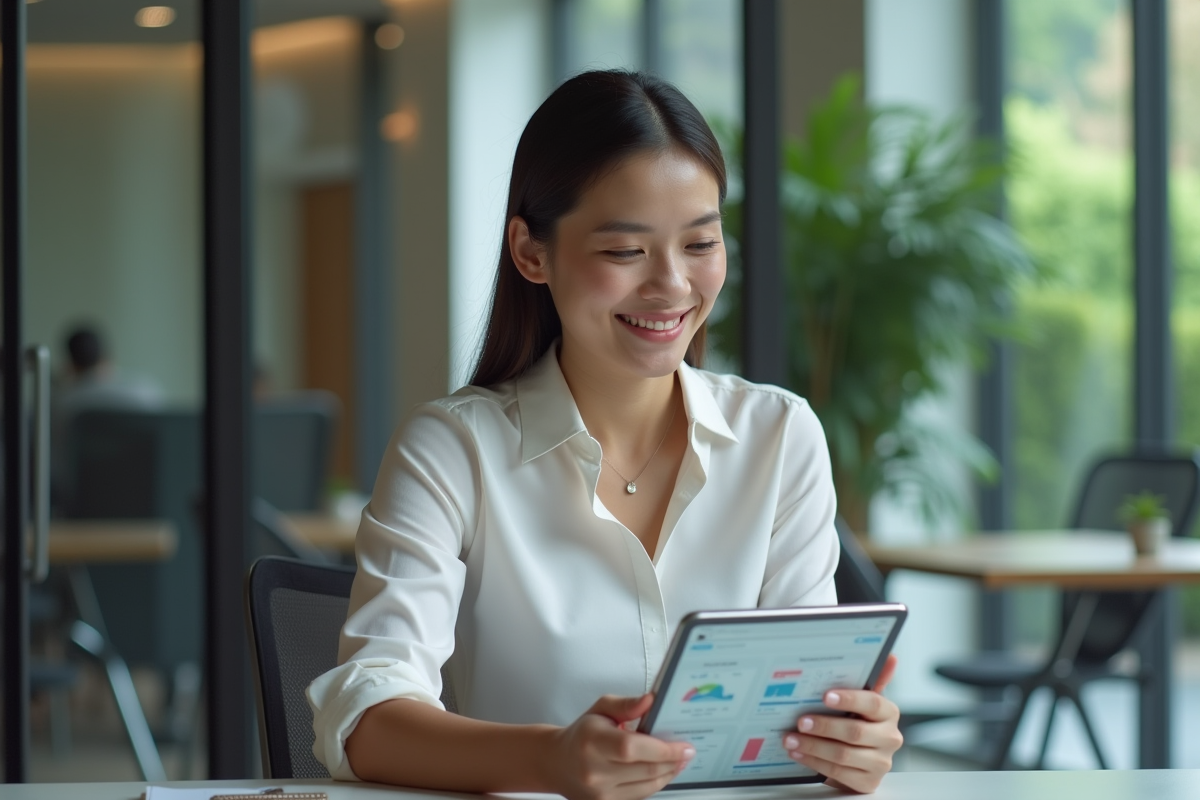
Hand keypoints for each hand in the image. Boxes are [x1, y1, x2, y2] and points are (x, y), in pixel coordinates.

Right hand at [546, 693, 694, 799]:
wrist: (558, 763)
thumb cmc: (582, 734)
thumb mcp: (601, 709)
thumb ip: (627, 704)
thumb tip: (651, 700)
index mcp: (592, 741)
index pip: (632, 748)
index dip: (663, 748)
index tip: (684, 745)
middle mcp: (594, 770)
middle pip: (645, 769)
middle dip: (673, 761)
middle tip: (687, 751)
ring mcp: (600, 792)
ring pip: (647, 786)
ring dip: (669, 773)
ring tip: (679, 761)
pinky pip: (640, 795)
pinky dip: (655, 783)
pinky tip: (662, 771)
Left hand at [782, 654, 901, 793]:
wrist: (859, 761)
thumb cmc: (858, 724)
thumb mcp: (861, 702)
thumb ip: (871, 680)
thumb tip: (890, 657)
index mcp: (888, 713)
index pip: (872, 703)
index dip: (849, 699)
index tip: (826, 696)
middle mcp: (889, 738)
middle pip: (855, 732)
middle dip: (824, 726)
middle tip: (801, 721)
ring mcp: (880, 762)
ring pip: (843, 755)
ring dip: (813, 746)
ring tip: (792, 738)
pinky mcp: (868, 782)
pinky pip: (839, 773)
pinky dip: (815, 763)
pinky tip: (799, 754)